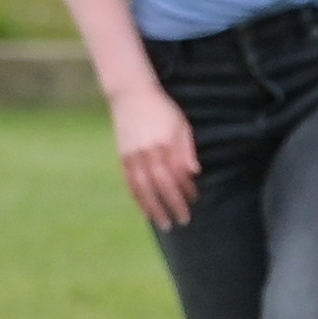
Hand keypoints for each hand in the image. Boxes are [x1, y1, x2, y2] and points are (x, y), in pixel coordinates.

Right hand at [112, 80, 198, 228]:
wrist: (131, 95)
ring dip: (154, 208)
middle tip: (183, 221)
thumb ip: (187, 150)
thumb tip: (194, 173)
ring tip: (163, 223)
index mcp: (165, 143)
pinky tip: (145, 210)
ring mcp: (132, 155)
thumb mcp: (181, 125)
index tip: (194, 199)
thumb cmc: (162, 109)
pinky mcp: (123, 156)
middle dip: (173, 205)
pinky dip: (138, 198)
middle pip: (161, 185)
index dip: (186, 189)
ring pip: (143, 188)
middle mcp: (148, 152)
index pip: (178, 174)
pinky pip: (130, 183)